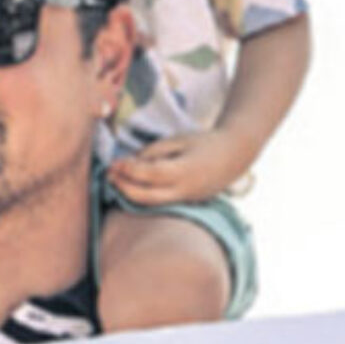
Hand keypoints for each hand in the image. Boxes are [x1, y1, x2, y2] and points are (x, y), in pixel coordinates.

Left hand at [107, 128, 253, 204]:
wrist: (235, 155)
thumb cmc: (204, 142)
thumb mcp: (179, 139)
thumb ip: (154, 151)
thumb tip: (131, 163)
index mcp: (185, 171)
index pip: (150, 174)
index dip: (129, 170)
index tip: (114, 163)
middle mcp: (185, 190)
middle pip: (146, 197)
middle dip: (123, 187)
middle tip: (109, 175)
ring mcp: (186, 200)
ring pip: (151, 204)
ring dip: (130, 194)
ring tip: (116, 180)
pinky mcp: (186, 203)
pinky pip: (160, 203)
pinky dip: (143, 196)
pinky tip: (131, 186)